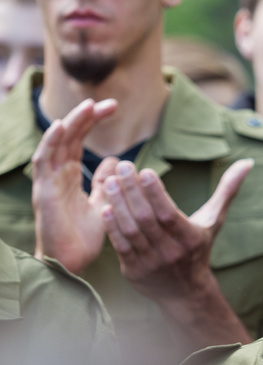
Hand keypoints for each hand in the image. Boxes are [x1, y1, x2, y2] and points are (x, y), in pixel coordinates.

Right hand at [32, 98, 117, 273]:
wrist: (72, 262)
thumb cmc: (84, 236)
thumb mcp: (104, 203)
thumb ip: (107, 183)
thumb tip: (117, 162)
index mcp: (71, 174)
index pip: (80, 139)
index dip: (93, 121)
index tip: (114, 107)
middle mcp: (58, 173)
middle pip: (70, 136)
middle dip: (87, 117)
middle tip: (110, 103)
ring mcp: (49, 181)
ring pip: (57, 143)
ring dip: (72, 123)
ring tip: (88, 105)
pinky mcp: (45, 191)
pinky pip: (44, 162)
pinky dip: (51, 142)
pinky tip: (60, 126)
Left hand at [101, 158, 254, 346]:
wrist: (186, 292)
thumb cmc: (199, 247)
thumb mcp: (214, 220)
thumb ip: (227, 190)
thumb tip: (247, 162)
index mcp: (191, 239)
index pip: (170, 214)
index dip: (156, 193)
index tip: (144, 171)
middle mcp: (172, 252)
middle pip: (148, 219)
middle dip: (133, 191)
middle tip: (123, 167)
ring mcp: (151, 263)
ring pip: (132, 231)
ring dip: (119, 205)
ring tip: (110, 181)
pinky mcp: (134, 271)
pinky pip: (121, 247)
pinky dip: (112, 227)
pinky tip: (105, 207)